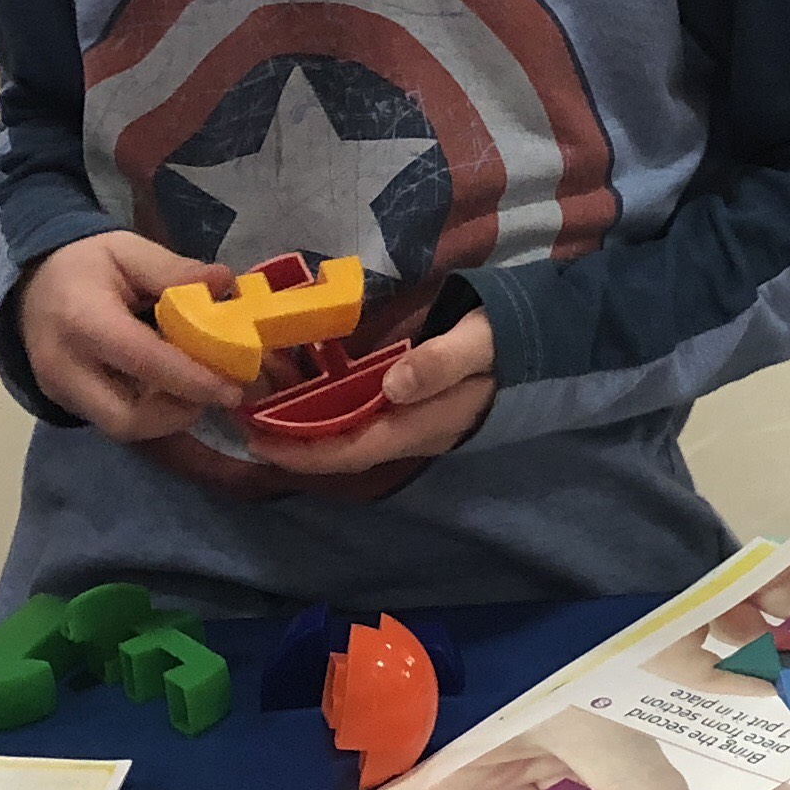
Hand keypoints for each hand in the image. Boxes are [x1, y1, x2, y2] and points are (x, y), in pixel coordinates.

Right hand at [14, 232, 247, 440]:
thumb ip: (175, 270)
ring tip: (196, 389)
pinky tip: (170, 389)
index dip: (191, 379)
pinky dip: (149, 413)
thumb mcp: (129, 250)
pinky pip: (113, 421)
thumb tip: (225, 283)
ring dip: (167, 417)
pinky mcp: (64, 403)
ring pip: (122, 428)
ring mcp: (59, 390)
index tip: (232, 389)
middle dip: (179, 413)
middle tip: (217, 393)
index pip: (142, 360)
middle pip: (127, 418)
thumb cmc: (86, 264)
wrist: (33, 281)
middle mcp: (64, 365)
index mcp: (83, 319)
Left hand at [242, 308, 497, 474]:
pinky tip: (304, 390)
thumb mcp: (480, 343)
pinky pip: (361, 416)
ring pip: (349, 434)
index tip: (256, 438)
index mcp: (425, 424)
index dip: (302, 451)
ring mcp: (414, 421)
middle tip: (241, 421)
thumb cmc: (510, 337)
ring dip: (304, 427)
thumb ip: (440, 364)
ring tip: (261, 406)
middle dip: (292, 443)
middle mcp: (413, 432)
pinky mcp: (413, 405)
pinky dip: (326, 408)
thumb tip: (391, 385)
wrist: (548, 342)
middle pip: (343, 450)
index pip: (352, 450)